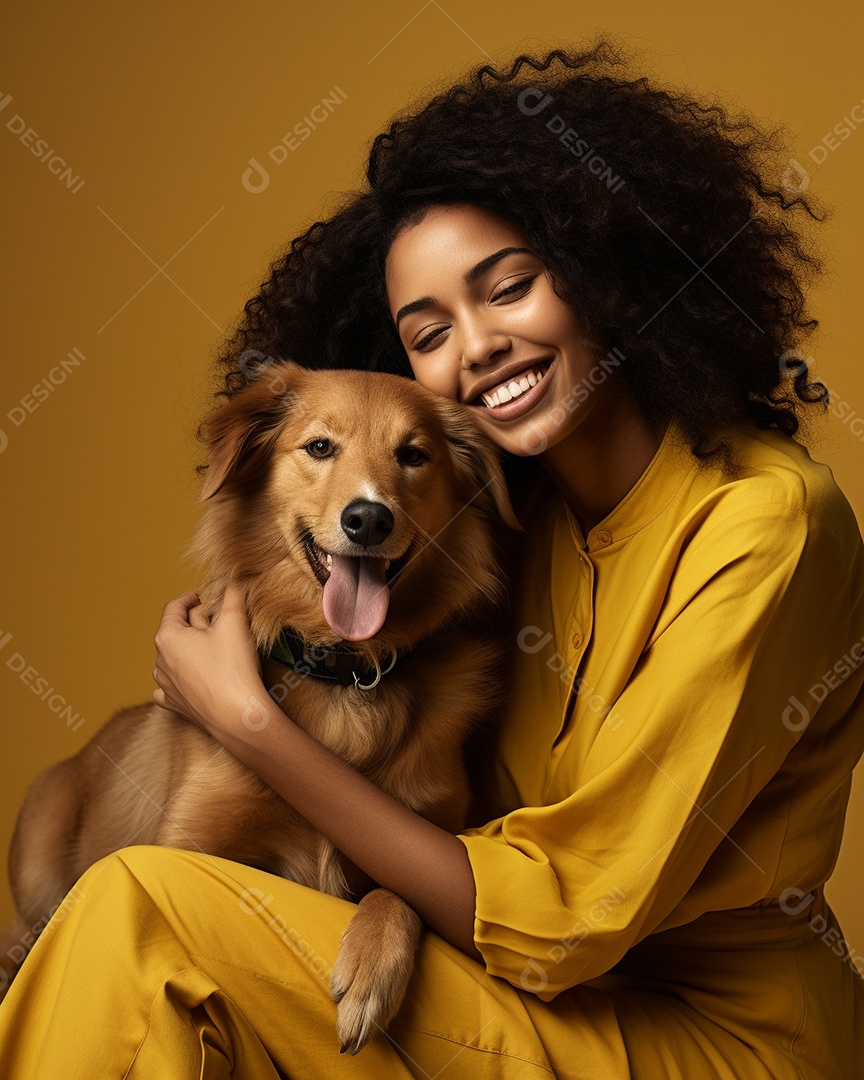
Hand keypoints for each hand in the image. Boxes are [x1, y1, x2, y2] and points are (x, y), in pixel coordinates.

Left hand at [152, 583, 267, 743]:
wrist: (237, 716)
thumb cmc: (233, 668)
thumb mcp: (235, 622)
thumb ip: (233, 594)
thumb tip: (234, 576)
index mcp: (169, 637)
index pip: (174, 607)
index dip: (190, 598)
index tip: (203, 597)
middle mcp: (160, 661)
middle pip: (176, 631)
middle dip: (195, 623)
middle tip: (219, 621)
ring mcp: (165, 685)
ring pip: (172, 658)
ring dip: (188, 650)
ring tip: (212, 649)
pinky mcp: (175, 705)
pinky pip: (169, 687)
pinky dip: (179, 679)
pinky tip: (190, 678)